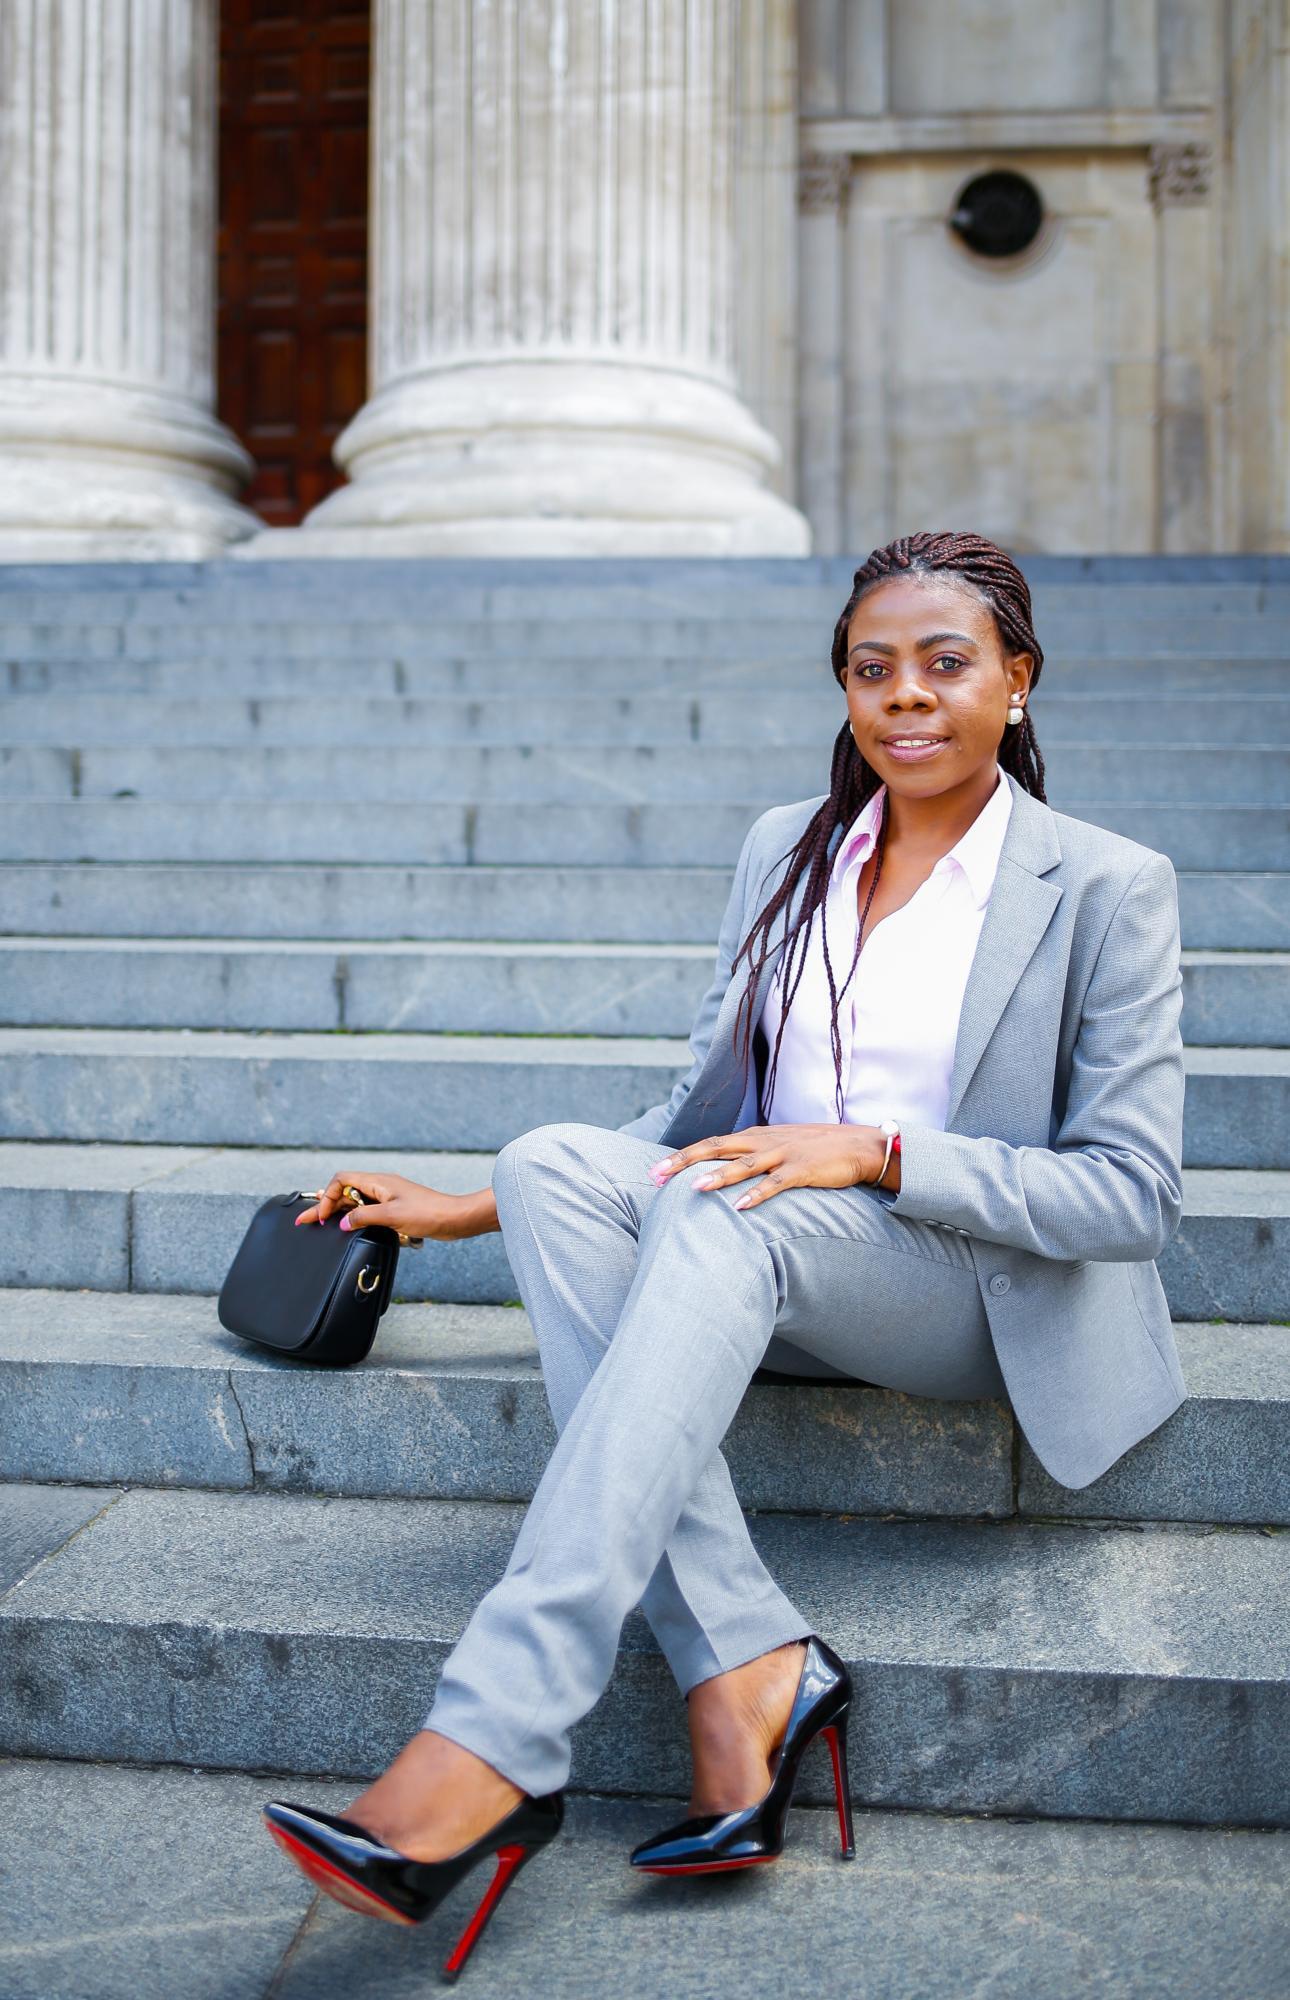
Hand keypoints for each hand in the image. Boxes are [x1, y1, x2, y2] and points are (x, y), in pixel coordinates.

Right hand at [296, 1169, 479, 1242]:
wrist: (454, 1219)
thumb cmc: (428, 1213)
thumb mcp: (391, 1216)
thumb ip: (364, 1217)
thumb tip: (343, 1223)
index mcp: (378, 1182)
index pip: (341, 1181)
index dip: (327, 1197)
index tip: (320, 1217)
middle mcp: (381, 1187)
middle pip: (345, 1191)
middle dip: (325, 1205)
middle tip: (305, 1220)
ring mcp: (388, 1198)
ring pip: (355, 1201)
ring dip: (338, 1211)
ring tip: (320, 1221)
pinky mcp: (395, 1210)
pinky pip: (367, 1211)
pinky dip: (353, 1217)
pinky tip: (348, 1226)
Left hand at [649, 1124, 898, 1211]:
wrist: (860, 1146)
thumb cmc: (817, 1150)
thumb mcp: (779, 1148)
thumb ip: (753, 1157)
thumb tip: (724, 1172)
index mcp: (756, 1137)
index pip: (711, 1144)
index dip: (682, 1156)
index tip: (655, 1171)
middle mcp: (765, 1142)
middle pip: (717, 1148)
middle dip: (684, 1161)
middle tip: (656, 1175)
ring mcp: (784, 1155)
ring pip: (744, 1164)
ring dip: (718, 1176)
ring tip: (693, 1188)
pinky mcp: (803, 1170)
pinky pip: (777, 1184)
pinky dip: (758, 1195)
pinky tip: (741, 1208)